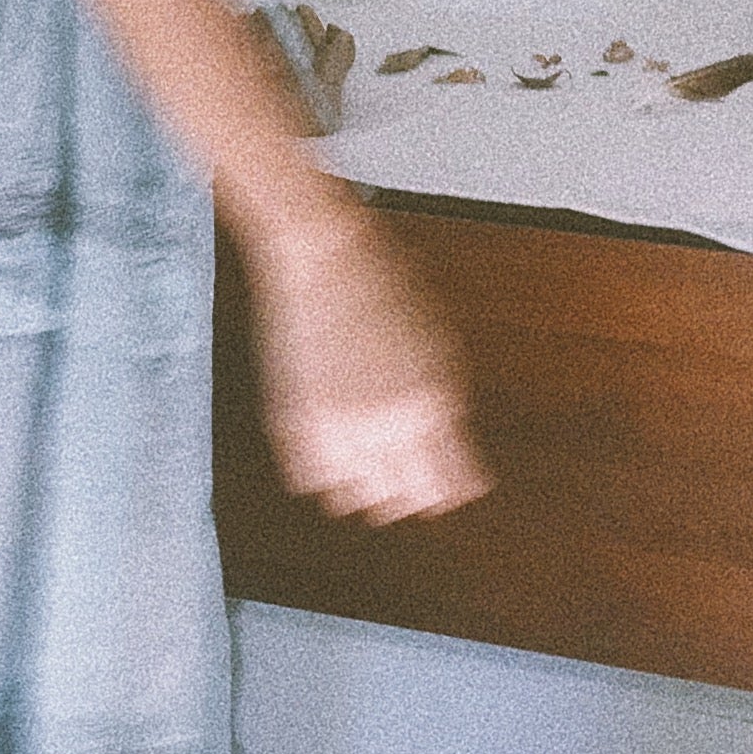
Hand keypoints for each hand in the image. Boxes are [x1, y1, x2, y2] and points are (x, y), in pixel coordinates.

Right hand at [243, 202, 491, 525]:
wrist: (321, 254)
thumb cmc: (385, 292)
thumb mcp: (439, 351)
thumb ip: (448, 413)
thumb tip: (461, 473)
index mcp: (429, 404)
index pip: (447, 486)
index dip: (449, 490)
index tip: (448, 487)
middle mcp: (383, 422)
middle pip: (401, 500)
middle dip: (407, 491)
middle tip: (404, 465)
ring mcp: (333, 423)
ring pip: (352, 497)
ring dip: (362, 482)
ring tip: (364, 450)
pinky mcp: (291, 419)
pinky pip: (310, 475)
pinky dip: (322, 466)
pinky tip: (331, 437)